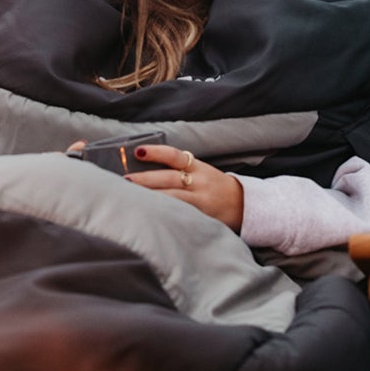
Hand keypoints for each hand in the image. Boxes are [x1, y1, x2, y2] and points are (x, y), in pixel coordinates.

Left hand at [125, 144, 244, 230]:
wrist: (244, 205)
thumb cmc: (214, 187)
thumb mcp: (202, 172)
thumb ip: (179, 170)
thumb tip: (143, 168)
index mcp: (198, 168)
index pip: (175, 156)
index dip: (157, 153)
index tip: (138, 152)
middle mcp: (200, 183)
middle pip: (169, 179)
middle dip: (146, 180)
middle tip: (125, 180)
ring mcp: (201, 201)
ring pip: (173, 198)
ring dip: (151, 198)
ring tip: (131, 198)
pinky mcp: (202, 218)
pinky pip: (181, 216)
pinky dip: (165, 215)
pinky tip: (150, 217)